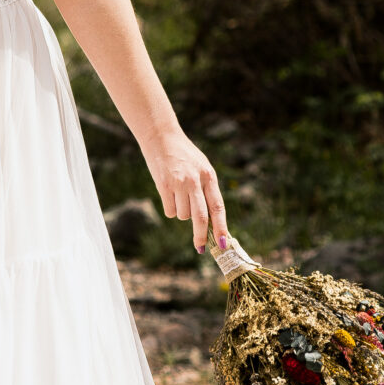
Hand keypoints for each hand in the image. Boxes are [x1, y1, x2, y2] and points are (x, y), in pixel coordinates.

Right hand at [145, 129, 227, 254]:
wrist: (160, 136)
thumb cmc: (183, 154)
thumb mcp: (201, 167)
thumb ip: (207, 189)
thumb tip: (211, 220)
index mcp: (209, 176)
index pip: (218, 207)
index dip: (221, 227)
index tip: (223, 243)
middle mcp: (195, 181)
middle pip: (200, 218)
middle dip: (201, 236)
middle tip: (200, 248)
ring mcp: (179, 183)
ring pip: (183, 215)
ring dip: (181, 213)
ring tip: (178, 195)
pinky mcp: (163, 185)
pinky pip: (169, 210)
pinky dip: (170, 208)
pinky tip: (168, 194)